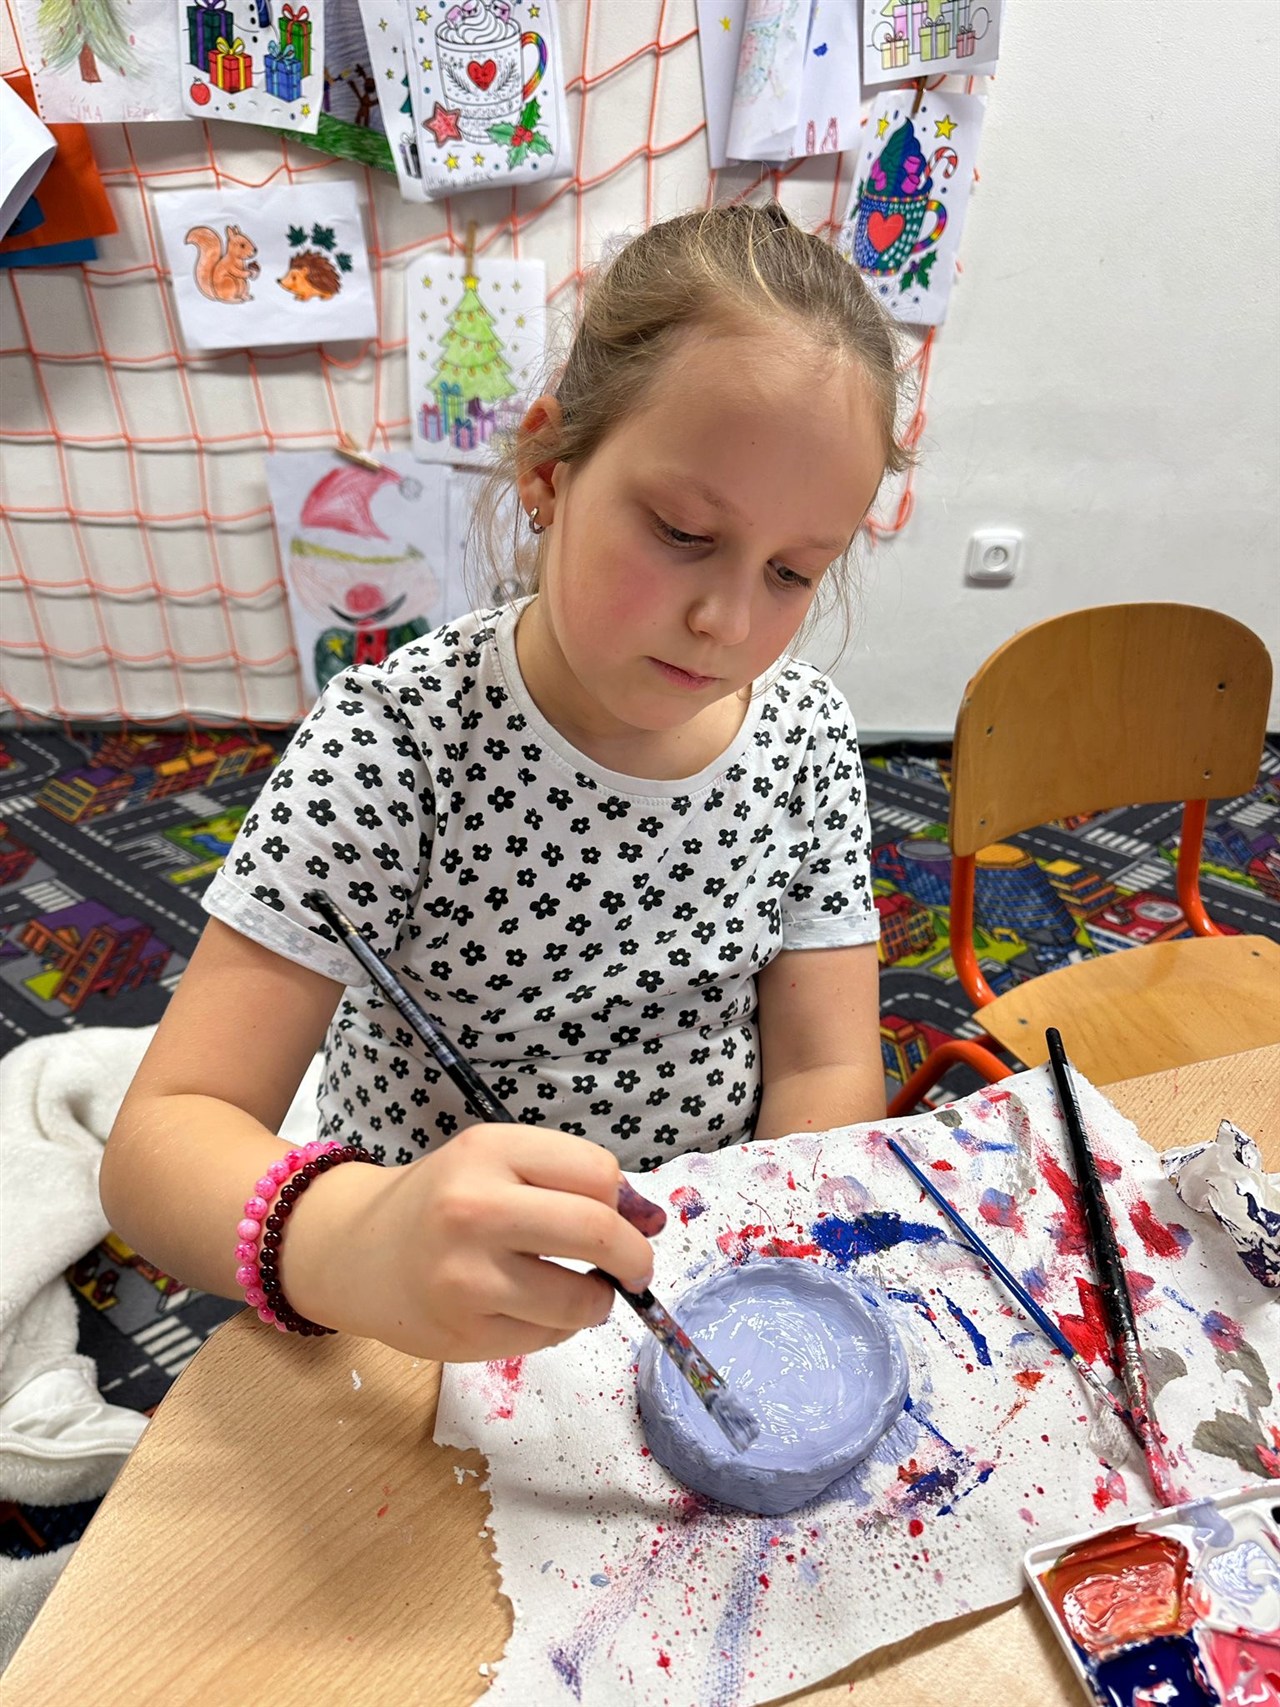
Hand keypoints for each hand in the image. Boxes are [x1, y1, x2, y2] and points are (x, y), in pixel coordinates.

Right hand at [323, 1124, 666, 1361]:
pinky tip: (527, 1308)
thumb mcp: (497, 1165)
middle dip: (635, 1257)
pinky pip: (548, 1336)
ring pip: (581, 1299)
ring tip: (578, 1290)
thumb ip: (569, 1182)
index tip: (625, 1217)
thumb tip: (653, 1218)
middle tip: (635, 1268)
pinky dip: (557, 1326)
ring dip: (597, 1301)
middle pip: (598, 1232)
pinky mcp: (464, 1333)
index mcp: (489, 1151)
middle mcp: (475, 1209)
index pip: (598, 1173)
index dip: (624, 1200)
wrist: (357, 1251)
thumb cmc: (442, 1202)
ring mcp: (466, 1277)